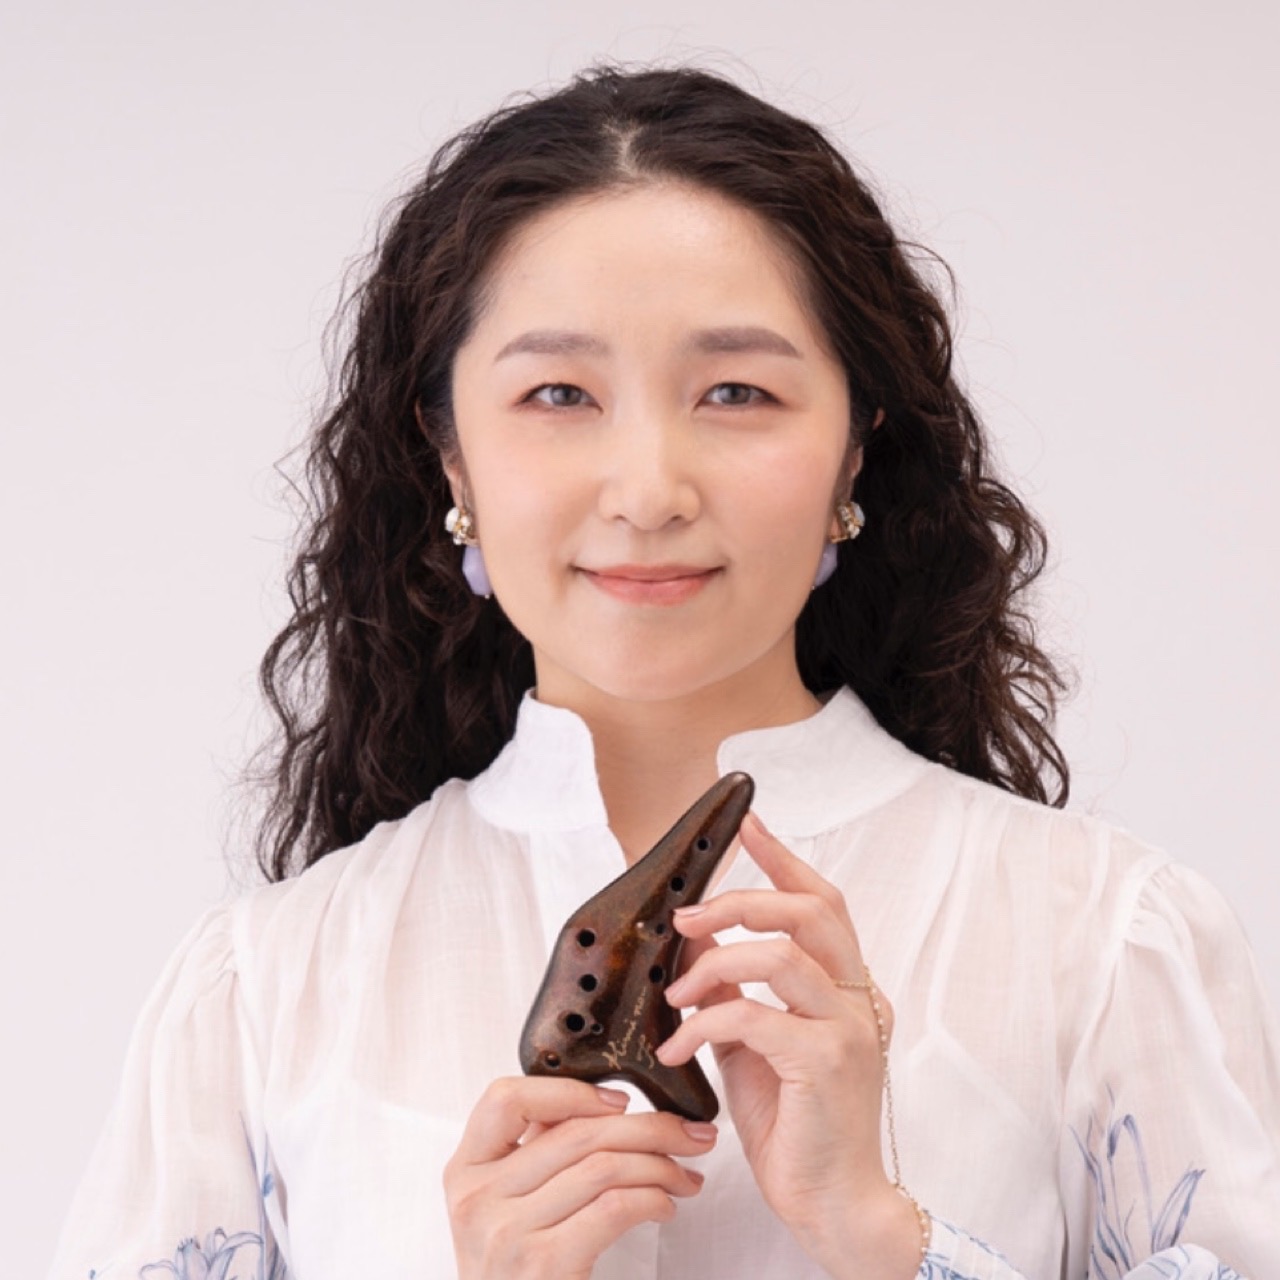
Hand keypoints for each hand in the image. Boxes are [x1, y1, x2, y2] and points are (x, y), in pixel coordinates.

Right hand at [443, 1075, 714, 1278]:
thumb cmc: (519, 1274)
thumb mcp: (507, 1206)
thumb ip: (536, 1153)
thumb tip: (599, 1104)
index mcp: (464, 1172)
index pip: (507, 1099)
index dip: (570, 1091)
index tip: (620, 1101)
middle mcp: (478, 1199)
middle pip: (576, 1134)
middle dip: (649, 1127)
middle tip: (689, 1133)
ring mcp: (507, 1233)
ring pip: (603, 1167)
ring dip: (660, 1165)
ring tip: (685, 1176)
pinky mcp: (544, 1264)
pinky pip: (614, 1207)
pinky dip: (652, 1199)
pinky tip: (665, 1206)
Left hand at [655, 811, 921, 1279]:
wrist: (831, 1204)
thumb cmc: (796, 1125)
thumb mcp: (754, 1042)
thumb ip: (736, 988)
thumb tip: (698, 940)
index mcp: (848, 988)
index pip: (822, 903)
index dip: (784, 859)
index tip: (749, 825)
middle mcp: (858, 999)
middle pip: (812, 910)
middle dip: (740, 900)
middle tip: (689, 916)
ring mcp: (849, 1029)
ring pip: (781, 955)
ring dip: (715, 964)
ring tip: (677, 996)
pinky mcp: (826, 1062)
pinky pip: (754, 1016)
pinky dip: (705, 1023)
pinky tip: (678, 1050)